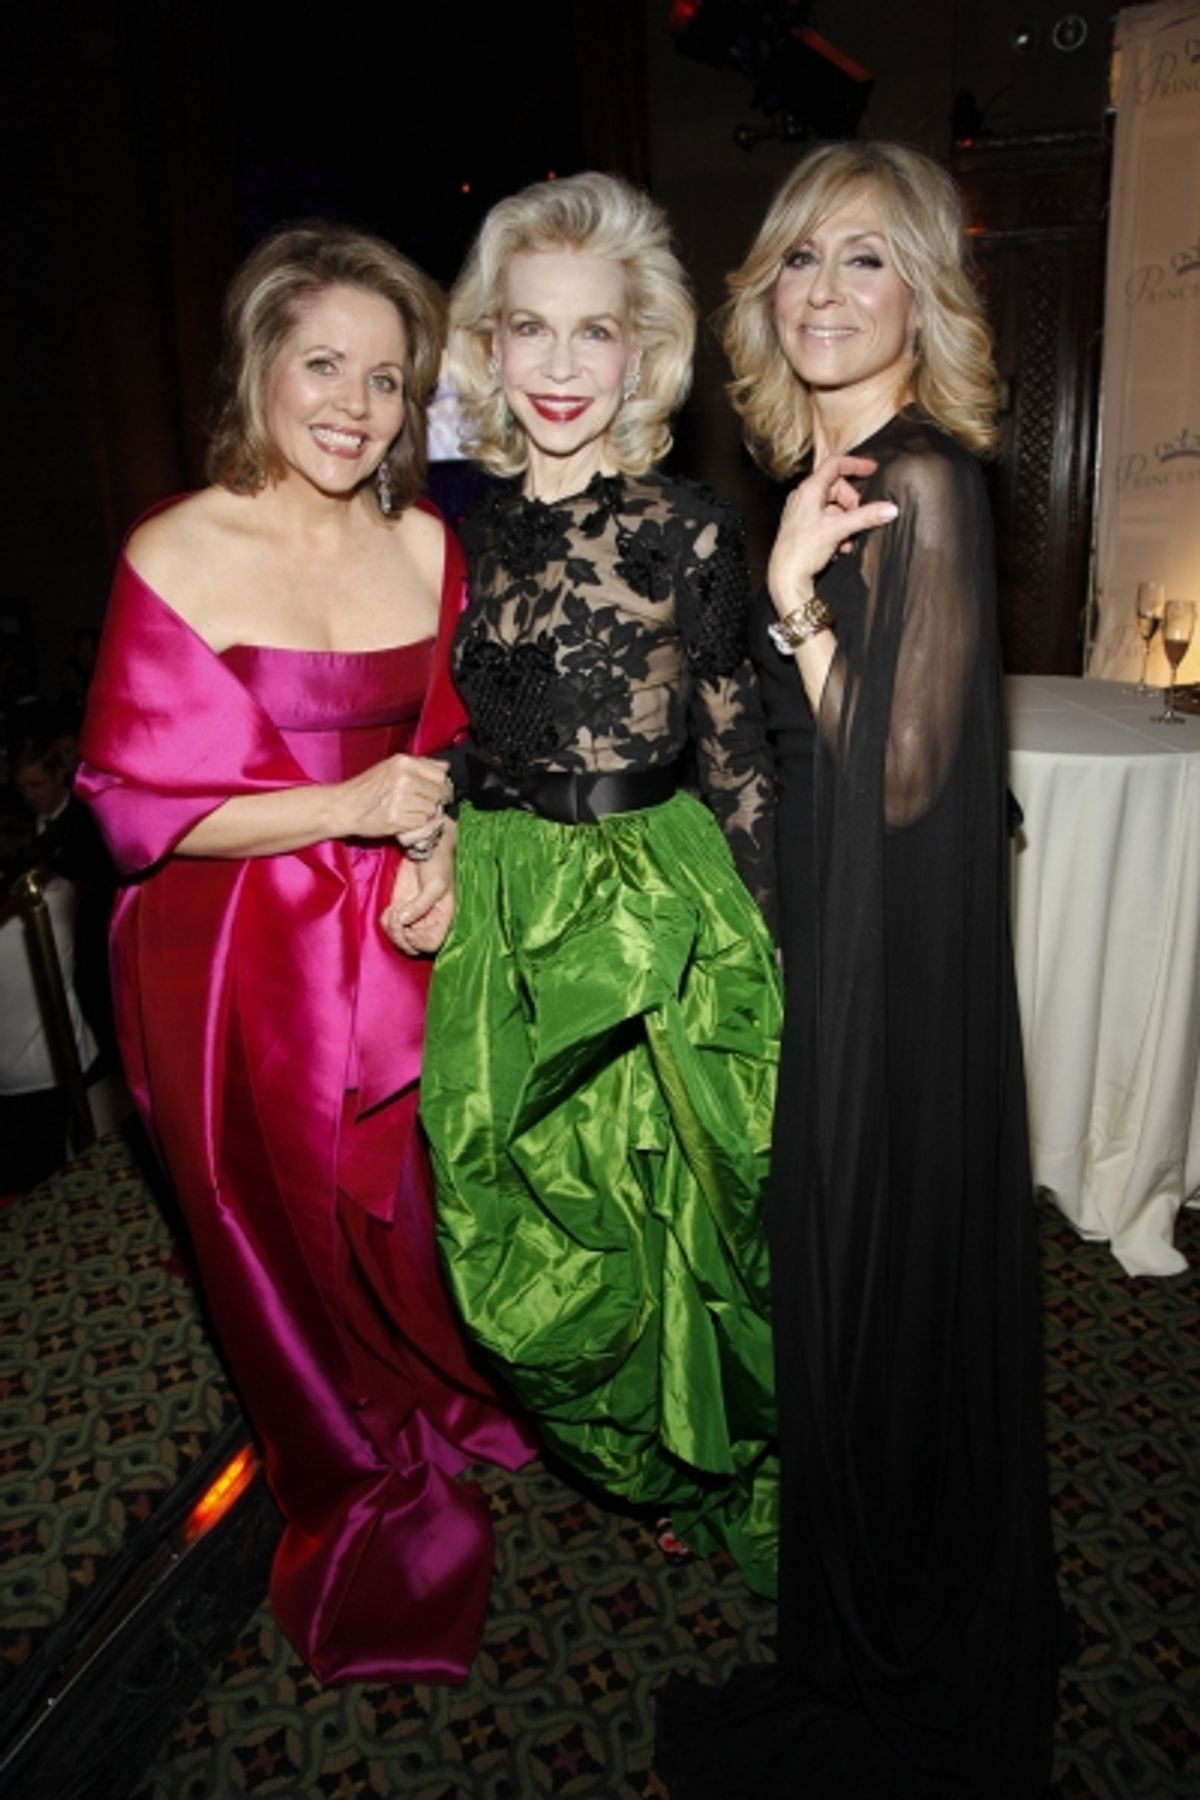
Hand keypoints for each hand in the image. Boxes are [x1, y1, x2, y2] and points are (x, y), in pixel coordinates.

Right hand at [336, 754, 452, 839]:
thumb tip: (445, 767)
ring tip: (410, 813)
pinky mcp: (397, 818)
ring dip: (424, 815)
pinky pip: (421, 823)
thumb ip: (419, 765)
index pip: (441, 774)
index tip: (436, 792)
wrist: (343, 807)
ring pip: (432, 809)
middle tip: (421, 806)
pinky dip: (416, 825)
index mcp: (404, 762)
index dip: (442, 786)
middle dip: (434, 802)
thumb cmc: (366, 789)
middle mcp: (404, 778)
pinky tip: (404, 821)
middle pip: (439, 793)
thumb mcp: (390, 767)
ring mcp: (401, 798)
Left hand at [381, 819, 456, 955]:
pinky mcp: (399, 908)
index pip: (431, 945)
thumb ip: (421, 905)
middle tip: (396, 917)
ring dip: (391, 928)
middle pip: (412, 946)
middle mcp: (427, 922)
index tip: (409, 927)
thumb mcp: (435, 884)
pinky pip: (389, 925)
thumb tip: (403, 921)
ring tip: (394, 909)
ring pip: (398, 938)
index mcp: (442, 919)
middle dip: (400, 936)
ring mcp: (411, 916)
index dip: (418, 942)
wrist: (425, 846)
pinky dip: (385, 920)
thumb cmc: (438, 864)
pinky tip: (391, 907)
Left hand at [767, 454, 897, 619]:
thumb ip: (866, 516)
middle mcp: (803, 497)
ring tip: (847, 540)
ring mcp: (803, 513)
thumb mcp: (838, 529)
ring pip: (835, 508)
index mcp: (808, 490)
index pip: (834, 464)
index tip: (872, 469)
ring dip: (847, 523)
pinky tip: (840, 546)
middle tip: (857, 520)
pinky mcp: (805, 528)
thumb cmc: (802, 550)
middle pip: (838, 488)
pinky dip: (839, 531)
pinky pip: (828, 521)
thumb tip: (890, 508)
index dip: (855, 464)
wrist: (786, 578)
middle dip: (852, 505)